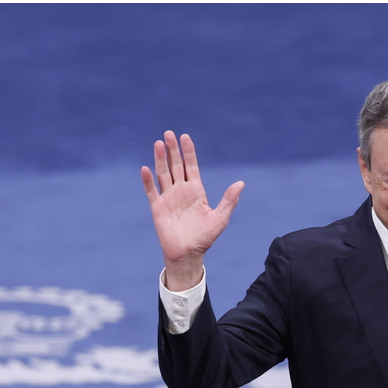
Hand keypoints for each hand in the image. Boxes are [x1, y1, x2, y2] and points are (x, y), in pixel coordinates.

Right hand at [141, 131, 243, 290]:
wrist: (189, 254)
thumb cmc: (205, 237)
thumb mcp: (220, 217)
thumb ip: (229, 200)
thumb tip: (241, 183)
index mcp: (196, 191)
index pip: (191, 166)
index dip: (188, 152)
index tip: (185, 137)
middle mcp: (181, 191)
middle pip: (176, 166)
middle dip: (173, 150)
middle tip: (169, 133)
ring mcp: (169, 198)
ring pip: (163, 174)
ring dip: (160, 159)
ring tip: (158, 143)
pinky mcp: (158, 208)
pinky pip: (152, 192)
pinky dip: (148, 181)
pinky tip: (145, 168)